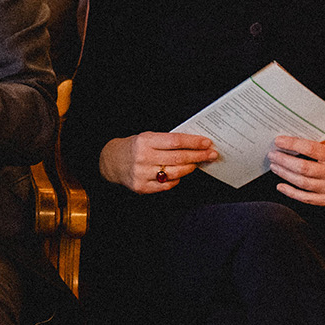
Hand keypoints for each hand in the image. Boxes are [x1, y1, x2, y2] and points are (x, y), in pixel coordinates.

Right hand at [100, 131, 217, 193]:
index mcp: (145, 141)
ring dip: (191, 168)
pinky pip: (167, 185)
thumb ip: (167, 141)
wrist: (112, 162)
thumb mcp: (147, 138)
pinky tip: (180, 173)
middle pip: (178, 158)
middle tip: (211, 154)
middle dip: (198, 156)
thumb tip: (193, 145)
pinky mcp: (142, 187)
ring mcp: (142, 174)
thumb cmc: (135, 147)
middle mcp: (143, 157)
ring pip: (175, 173)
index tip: (206, 142)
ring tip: (198, 163)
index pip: (175, 141)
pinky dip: (177, 179)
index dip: (193, 142)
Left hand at [267, 135, 324, 206]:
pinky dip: (291, 192)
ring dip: (284, 174)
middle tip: (272, 155)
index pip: (310, 149)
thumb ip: (317, 143)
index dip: (292, 144)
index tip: (278, 141)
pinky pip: (307, 198)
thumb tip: (290, 140)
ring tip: (274, 166)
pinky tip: (281, 186)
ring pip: (302, 183)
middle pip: (303, 168)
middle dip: (284, 160)